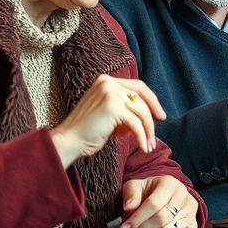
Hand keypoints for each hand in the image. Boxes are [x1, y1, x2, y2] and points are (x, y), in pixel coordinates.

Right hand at [49, 74, 163, 168]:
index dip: (152, 100)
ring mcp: (109, 93)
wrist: (68, 141)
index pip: (137, 86)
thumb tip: (148, 113)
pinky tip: (143, 147)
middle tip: (158, 131)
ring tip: (149, 145)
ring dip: (148, 130)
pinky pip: (135, 123)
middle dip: (153, 115)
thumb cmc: (88, 131)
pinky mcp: (111, 107)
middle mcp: (107, 82)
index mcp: (106, 80)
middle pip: (141, 97)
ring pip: (141, 111)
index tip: (160, 115)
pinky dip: (142, 136)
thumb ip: (124, 107)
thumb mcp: (109, 113)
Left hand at [119, 175, 198, 227]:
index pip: (153, 203)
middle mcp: (184, 197)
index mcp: (169, 184)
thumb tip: (128, 207)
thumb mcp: (136, 186)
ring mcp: (190, 213)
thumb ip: (131, 194)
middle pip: (161, 219)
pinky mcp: (192, 227)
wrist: (167, 196)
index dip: (137, 218)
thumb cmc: (149, 192)